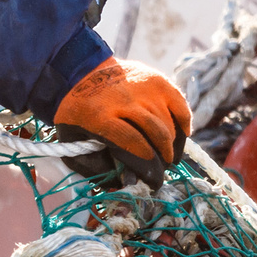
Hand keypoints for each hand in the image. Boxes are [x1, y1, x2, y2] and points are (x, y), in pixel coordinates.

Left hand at [53, 57, 191, 188]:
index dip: (147, 163)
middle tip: (164, 169)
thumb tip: (123, 184)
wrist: (81, 73)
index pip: (132, 142)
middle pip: (155, 132)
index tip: (154, 178)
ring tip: (170, 158)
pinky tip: (182, 136)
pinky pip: (179, 104)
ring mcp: (143, 88)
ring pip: (168, 121)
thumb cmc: (78, 114)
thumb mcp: (72, 140)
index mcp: (100, 116)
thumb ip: (93, 164)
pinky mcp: (157, 80)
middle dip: (163, 156)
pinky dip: (184, 123)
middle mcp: (124, 100)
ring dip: (173, 144)